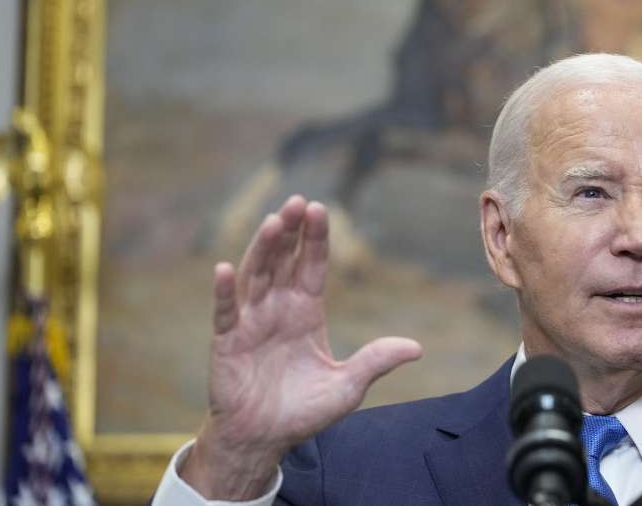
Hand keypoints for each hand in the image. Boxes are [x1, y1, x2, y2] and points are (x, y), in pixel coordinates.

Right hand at [180, 196, 421, 499]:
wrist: (264, 439)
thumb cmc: (303, 411)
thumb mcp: (348, 387)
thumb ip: (375, 362)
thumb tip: (417, 348)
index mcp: (306, 312)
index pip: (311, 266)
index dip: (314, 239)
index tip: (320, 208)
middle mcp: (277, 309)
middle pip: (282, 261)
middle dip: (289, 231)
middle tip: (297, 202)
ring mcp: (250, 322)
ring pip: (256, 276)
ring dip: (262, 249)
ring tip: (273, 222)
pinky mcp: (227, 342)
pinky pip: (224, 313)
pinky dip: (225, 291)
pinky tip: (225, 269)